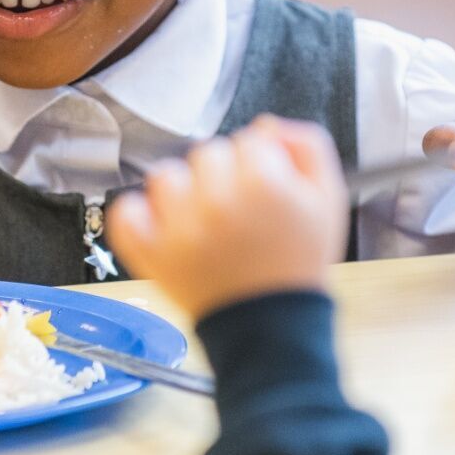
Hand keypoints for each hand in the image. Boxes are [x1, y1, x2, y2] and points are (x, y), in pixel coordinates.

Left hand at [108, 117, 349, 320]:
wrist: (273, 327)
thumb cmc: (298, 264)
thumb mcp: (328, 201)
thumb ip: (307, 147)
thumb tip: (268, 126)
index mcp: (263, 183)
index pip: (248, 141)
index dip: (261, 164)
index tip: (267, 191)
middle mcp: (216, 201)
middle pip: (208, 154)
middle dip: (225, 176)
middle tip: (240, 212)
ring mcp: (179, 228)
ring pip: (166, 176)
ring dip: (183, 192)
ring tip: (204, 222)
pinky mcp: (151, 255)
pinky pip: (126, 213)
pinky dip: (138, 216)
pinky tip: (161, 226)